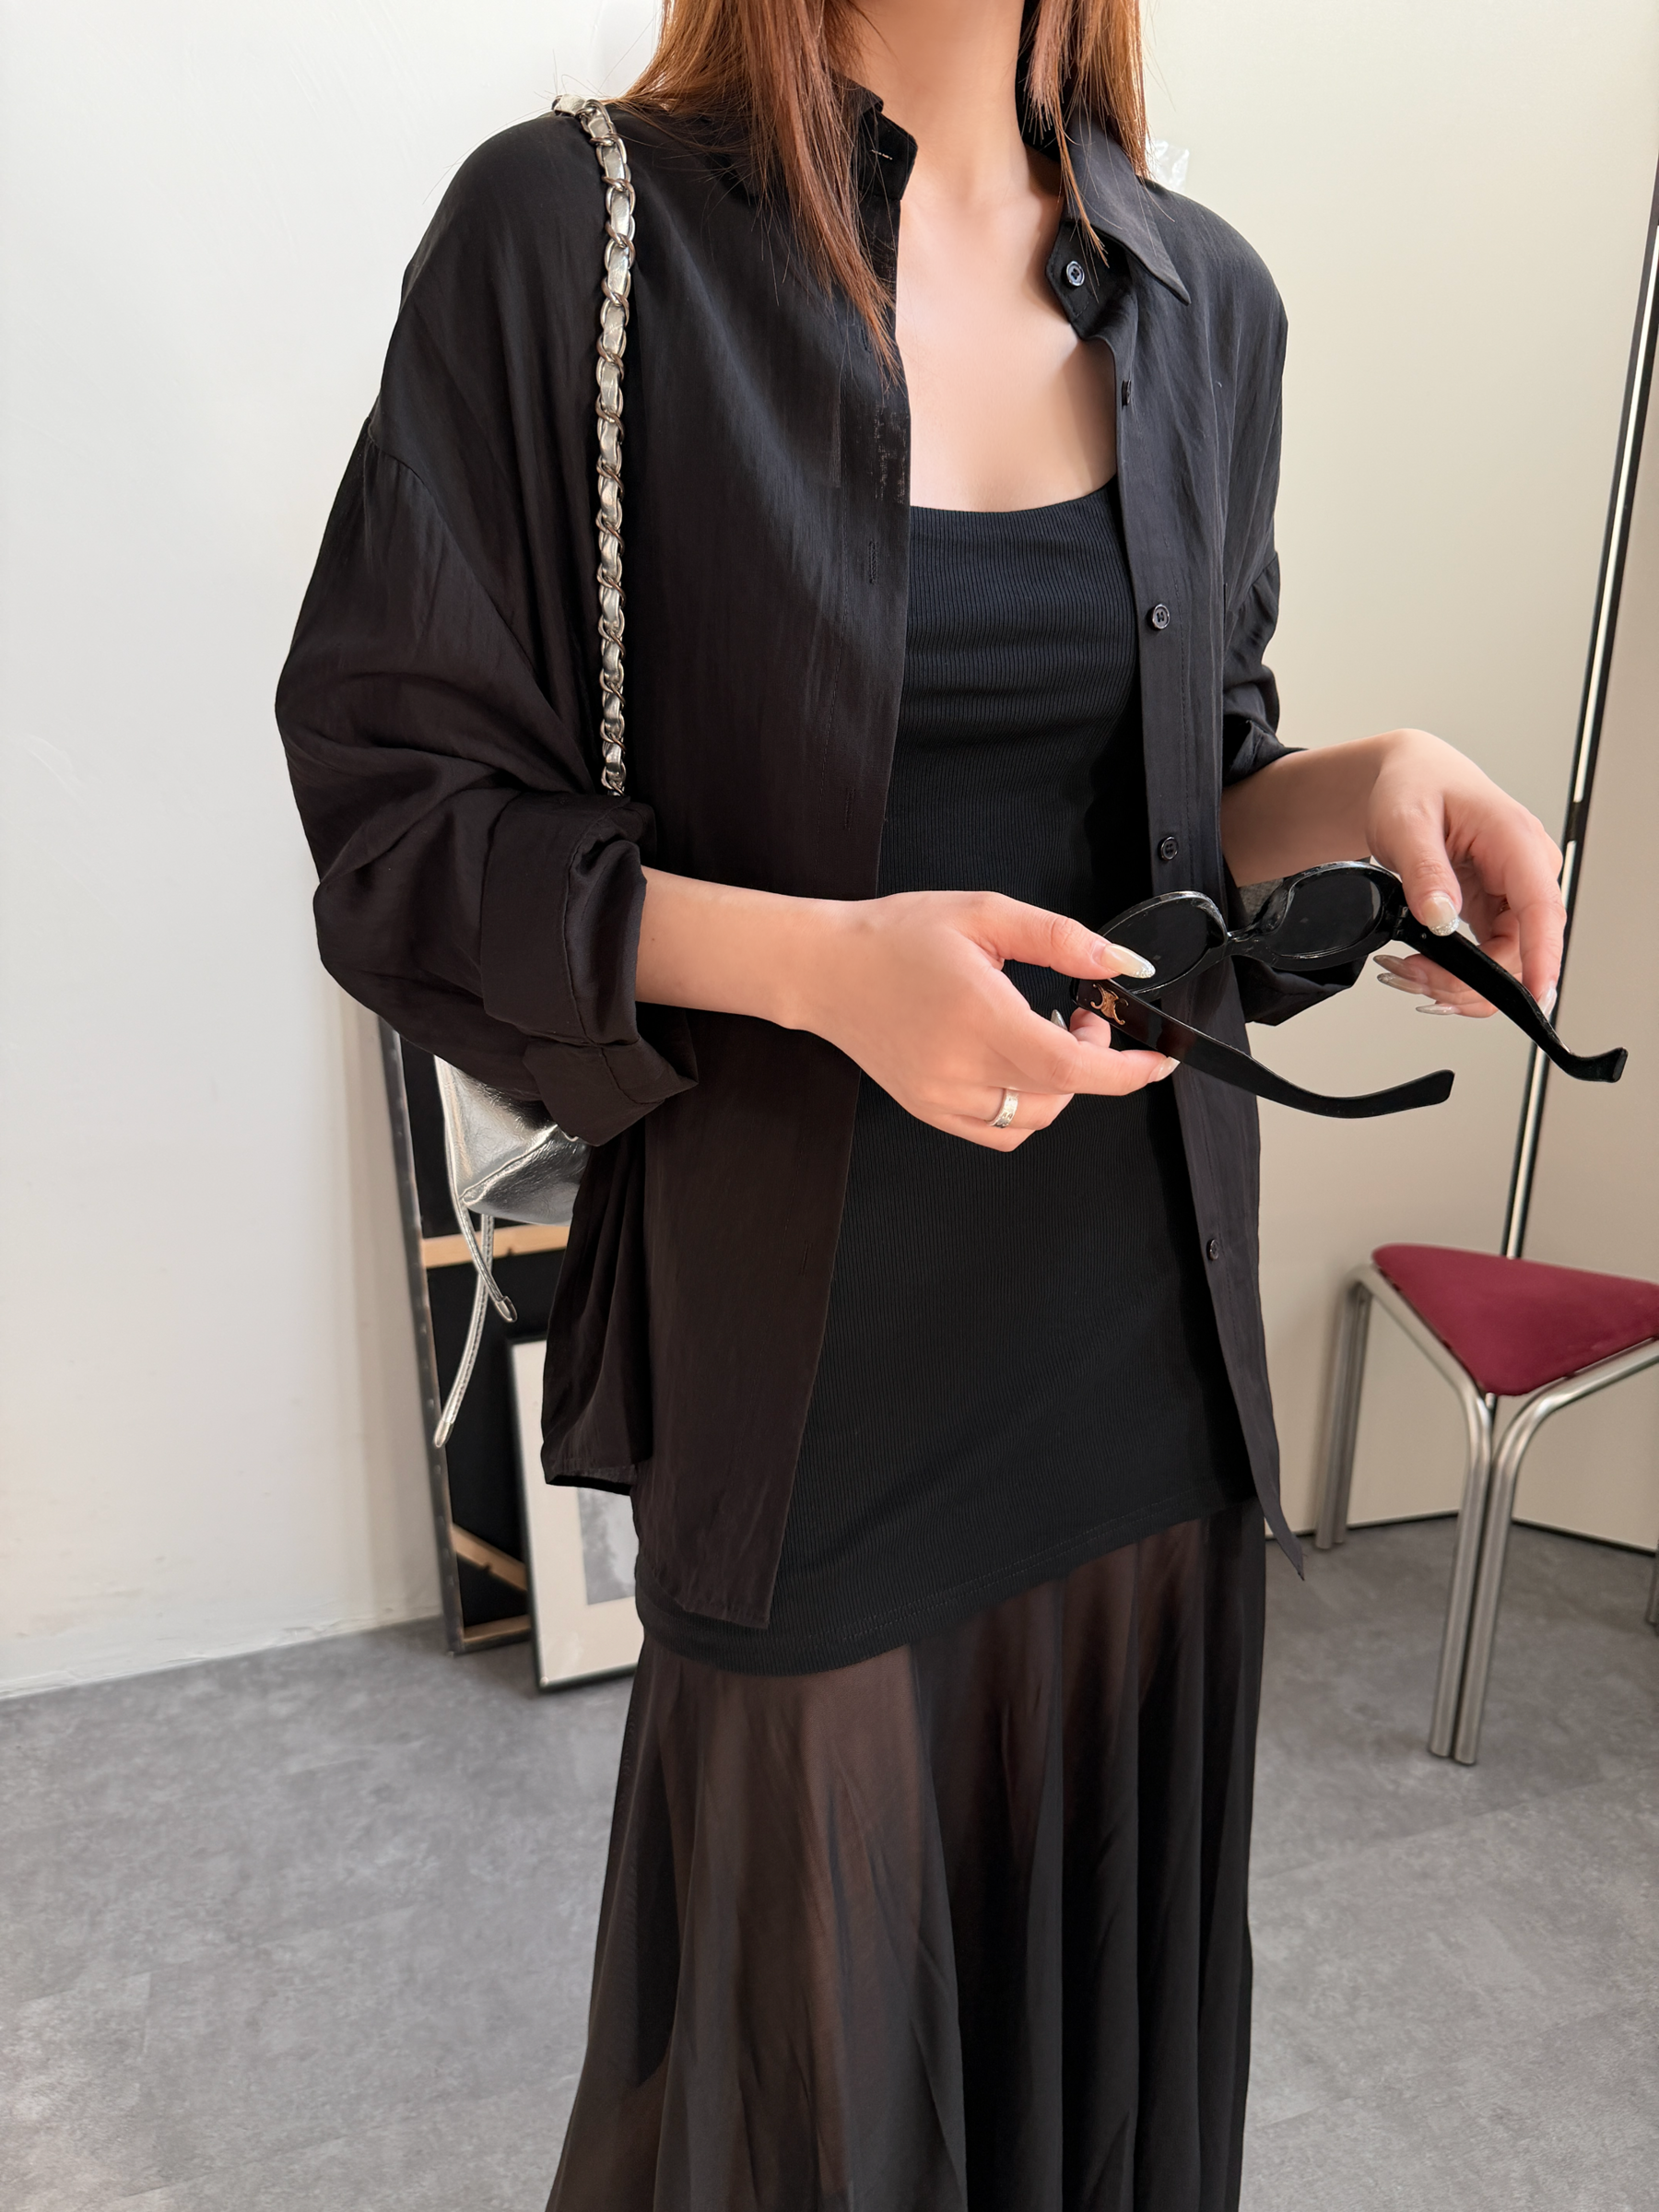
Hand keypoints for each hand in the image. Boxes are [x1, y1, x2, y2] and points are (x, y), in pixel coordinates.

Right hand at [800, 891, 1175, 1149]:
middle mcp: (960, 1068)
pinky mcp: (929, 1110)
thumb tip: (1123, 963)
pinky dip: (1027, 1107)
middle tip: (1080, 1014)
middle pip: (1062, 1093)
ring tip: (1040, 1033)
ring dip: (1060, 1084)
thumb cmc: (895, 937)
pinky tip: (1014, 1064)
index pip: (1073, 1069)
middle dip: (1095, 1060)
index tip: (1156, 1059)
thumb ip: (1061, 938)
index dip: (1126, 1071)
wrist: (825, 969)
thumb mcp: (985, 914)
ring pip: (1036, 1118)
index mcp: (978, 1016)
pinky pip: (1002, 1130)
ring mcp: (942, 1098)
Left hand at [1363, 729, 1563, 1018]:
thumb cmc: (1414, 785)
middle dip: (1466, 980)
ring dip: (1456, 982)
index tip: (1534, 997)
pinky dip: (1454, 973)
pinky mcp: (1496, 909)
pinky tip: (1421, 968)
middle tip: (1411, 977)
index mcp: (1516, 840)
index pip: (1542, 910)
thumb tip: (1441, 918)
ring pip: (1503, 963)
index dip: (1542, 959)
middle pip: (1519, 950)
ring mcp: (1514, 893)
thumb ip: (1425, 871)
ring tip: (1404, 972)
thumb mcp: (1407, 822)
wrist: (1409, 777)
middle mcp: (1526, 870)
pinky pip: (1488, 957)